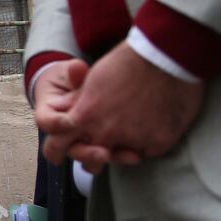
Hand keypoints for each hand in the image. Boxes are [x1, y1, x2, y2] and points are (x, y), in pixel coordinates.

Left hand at [40, 43, 202, 169]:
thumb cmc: (125, 62)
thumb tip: (68, 120)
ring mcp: (133, 140)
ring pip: (121, 159)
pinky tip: (151, 126)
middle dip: (92, 158)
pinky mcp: (158, 143)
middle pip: (90, 163)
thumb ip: (78, 105)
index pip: (56, 147)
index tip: (59, 155)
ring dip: (122, 152)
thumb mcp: (91, 82)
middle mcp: (105, 134)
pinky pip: (147, 152)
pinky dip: (147, 143)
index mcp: (83, 117)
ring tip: (130, 136)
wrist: (164, 56)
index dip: (56, 152)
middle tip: (100, 151)